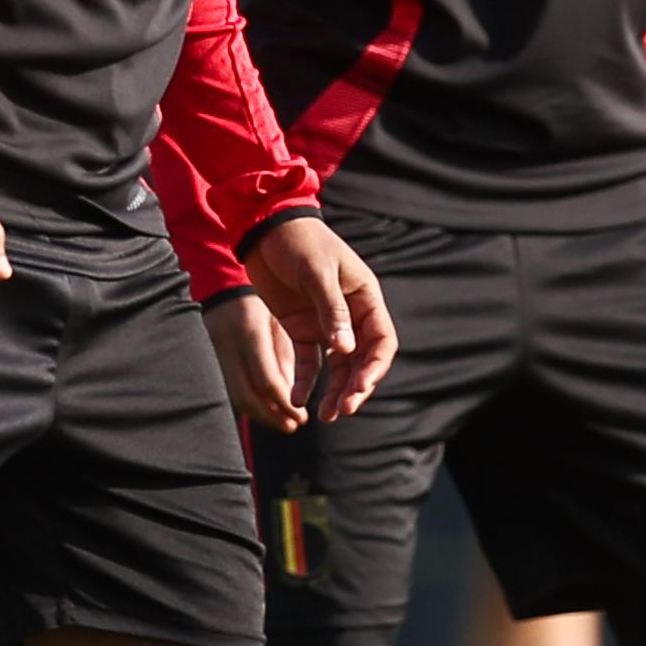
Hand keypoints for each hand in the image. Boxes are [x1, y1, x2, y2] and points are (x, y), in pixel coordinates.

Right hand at [205, 292, 302, 431]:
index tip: (302, 416)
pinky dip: (248, 405)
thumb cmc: (258, 300)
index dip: (285, 403)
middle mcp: (227, 345)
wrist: (219, 283)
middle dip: (273, 415)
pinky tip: (264, 412)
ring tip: (282, 423)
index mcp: (248, 332)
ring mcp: (213, 353)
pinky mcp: (207, 359)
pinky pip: (227, 390)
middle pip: (248, 395)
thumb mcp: (277, 320)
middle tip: (293, 426)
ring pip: (235, 397)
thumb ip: (285, 356)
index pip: (266, 380)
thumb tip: (291, 397)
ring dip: (260, 414)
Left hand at [242, 215, 395, 421]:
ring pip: (337, 366)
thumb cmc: (299, 242)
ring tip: (325, 417)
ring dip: (334, 391)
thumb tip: (347, 350)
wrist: (263, 228)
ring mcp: (325, 323)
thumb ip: (332, 311)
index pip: (381, 342)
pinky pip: (308, 361)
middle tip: (342, 411)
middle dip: (354, 387)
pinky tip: (297, 399)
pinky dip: (305, 381)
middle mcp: (350, 315)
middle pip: (361, 361)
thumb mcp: (317, 273)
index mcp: (365, 298)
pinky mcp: (301, 327)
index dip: (374, 368)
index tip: (359, 389)